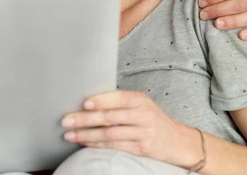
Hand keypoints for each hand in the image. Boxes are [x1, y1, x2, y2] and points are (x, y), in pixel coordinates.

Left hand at [61, 91, 202, 168]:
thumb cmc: (153, 119)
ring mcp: (143, 133)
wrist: (180, 141)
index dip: (101, 101)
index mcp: (140, 100)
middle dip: (85, 119)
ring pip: (110, 134)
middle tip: (67, 120)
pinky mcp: (142, 149)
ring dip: (87, 135)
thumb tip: (87, 102)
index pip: (118, 98)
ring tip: (70, 135)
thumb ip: (119, 102)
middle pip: (110, 117)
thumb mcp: (141, 105)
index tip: (84, 103)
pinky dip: (98, 145)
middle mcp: (143, 115)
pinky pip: (115, 147)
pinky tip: (85, 143)